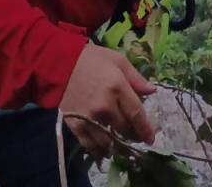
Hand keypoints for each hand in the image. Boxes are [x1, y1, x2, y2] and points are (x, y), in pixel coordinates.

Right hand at [61, 42, 155, 158]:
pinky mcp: (76, 126)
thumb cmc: (91, 59)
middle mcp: (105, 106)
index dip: (146, 129)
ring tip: (123, 146)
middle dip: (133, 136)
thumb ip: (136, 77)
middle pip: (125, 130)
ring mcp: (90, 118)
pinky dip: (101, 151)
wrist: (59, 64)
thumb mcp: (117, 60)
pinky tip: (106, 150)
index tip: (150, 139)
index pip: (137, 114)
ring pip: (110, 142)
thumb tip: (153, 91)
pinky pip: (91, 146)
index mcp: (117, 87)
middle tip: (136, 138)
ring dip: (119, 147)